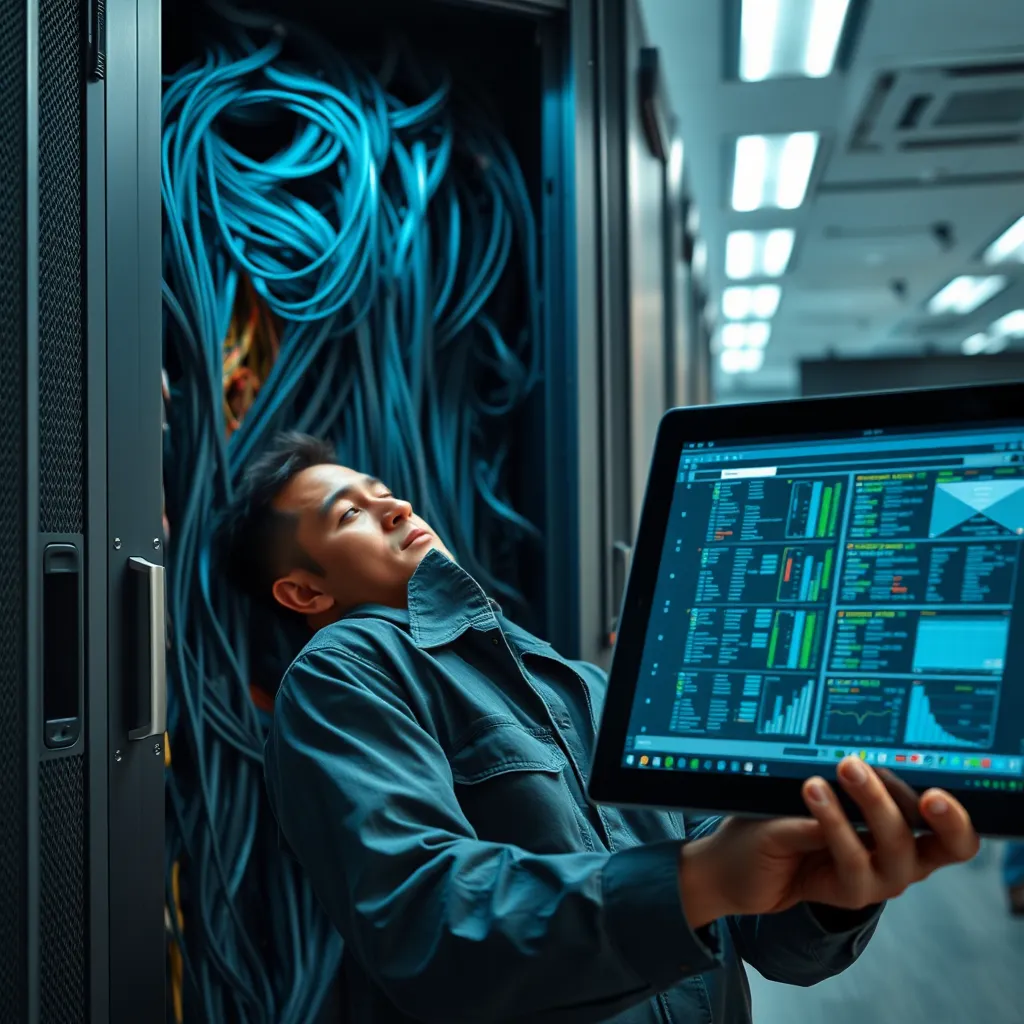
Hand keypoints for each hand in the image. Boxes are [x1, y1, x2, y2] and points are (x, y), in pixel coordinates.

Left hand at [678, 755, 979, 928]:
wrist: (735, 865)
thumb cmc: (780, 814)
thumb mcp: (811, 790)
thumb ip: (842, 788)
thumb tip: (863, 762)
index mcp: (904, 823)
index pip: (949, 828)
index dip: (955, 816)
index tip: (937, 792)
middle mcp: (898, 854)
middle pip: (936, 843)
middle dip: (920, 809)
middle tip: (876, 767)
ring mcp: (875, 876)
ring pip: (894, 851)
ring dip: (871, 807)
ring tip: (841, 768)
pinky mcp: (846, 892)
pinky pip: (852, 862)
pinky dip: (834, 823)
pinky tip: (813, 791)